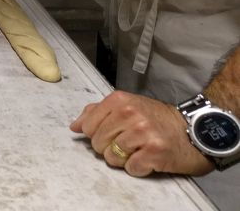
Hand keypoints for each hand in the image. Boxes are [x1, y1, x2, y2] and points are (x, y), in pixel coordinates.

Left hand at [70, 90, 212, 176]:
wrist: (196, 130)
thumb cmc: (158, 119)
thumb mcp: (127, 106)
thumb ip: (98, 112)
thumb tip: (74, 126)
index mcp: (119, 100)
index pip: (88, 125)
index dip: (95, 134)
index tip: (110, 133)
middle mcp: (129, 114)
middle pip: (97, 142)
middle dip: (108, 147)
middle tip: (128, 143)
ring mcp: (142, 133)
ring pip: (111, 157)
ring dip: (123, 159)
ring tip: (138, 150)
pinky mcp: (154, 152)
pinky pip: (131, 168)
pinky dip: (138, 168)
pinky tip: (148, 158)